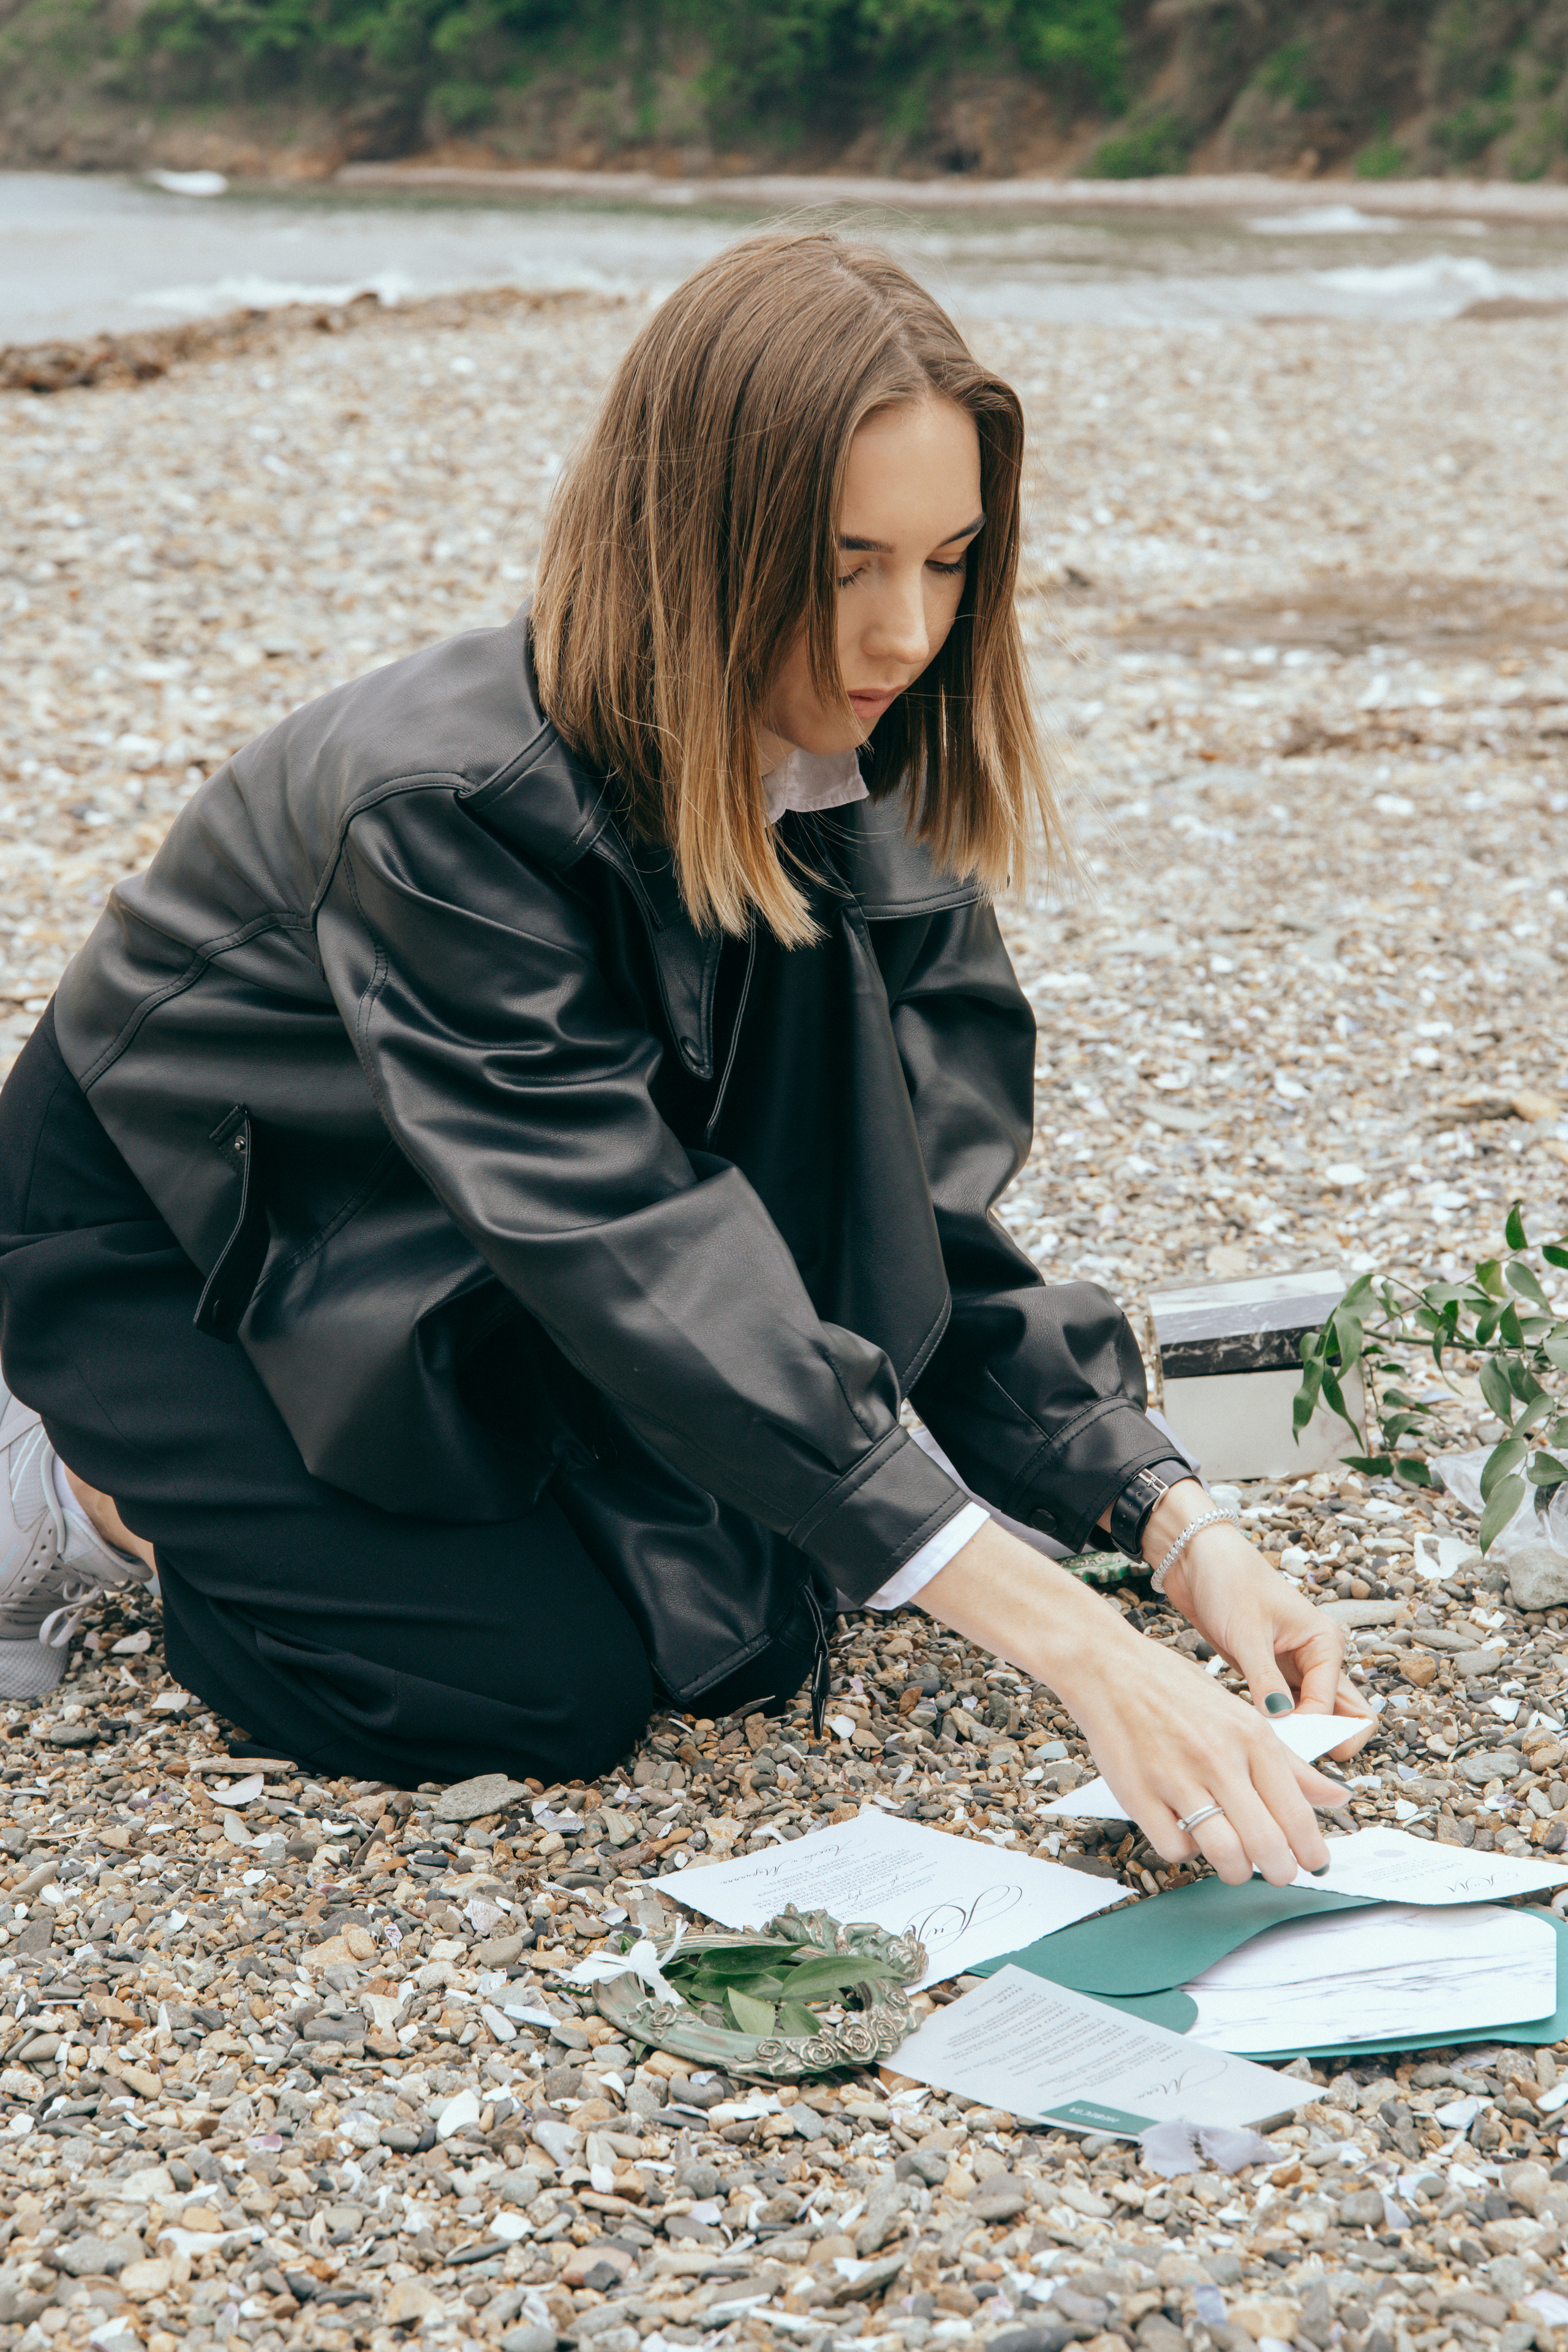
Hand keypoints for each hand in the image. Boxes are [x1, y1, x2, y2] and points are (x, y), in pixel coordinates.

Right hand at [918, 1520, 1353, 1886]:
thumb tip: (1337, 1797)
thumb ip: (1290, 1761)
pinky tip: (1187, 1834)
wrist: (1109, 1668)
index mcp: (1252, 1737)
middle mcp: (1219, 1758)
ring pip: (1225, 1855)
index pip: (1297, 1812)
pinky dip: (1186, 1852)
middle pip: (1267, 1844)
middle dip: (1280, 1871)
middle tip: (1278, 1872)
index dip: (1312, 1850)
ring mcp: (1177, 1778)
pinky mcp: (1139, 1795)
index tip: (1313, 1862)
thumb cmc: (1175, 1689)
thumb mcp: (1242, 1715)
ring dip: (1236, 1871)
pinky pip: (1175, 1848)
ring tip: (1236, 1864)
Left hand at [1150, 1484, 1376, 1762]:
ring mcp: (1294, 1669)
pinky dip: (1277, 1727)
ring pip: (1315, 1717)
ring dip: (1300, 1736)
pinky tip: (1255, 1736)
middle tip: (1291, 1759)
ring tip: (1271, 1752)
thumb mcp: (1247, 1632)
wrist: (1197, 1558)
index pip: (1332, 1706)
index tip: (1281, 1747)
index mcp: (1324, 1643)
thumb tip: (1282, 1723)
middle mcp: (1317, 1659)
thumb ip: (1265, 1680)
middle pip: (1343, 1715)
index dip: (1310, 1731)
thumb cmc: (1228, 1581)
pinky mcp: (1268, 1675)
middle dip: (1325, 1741)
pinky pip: (1285, 1711)